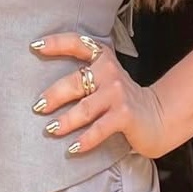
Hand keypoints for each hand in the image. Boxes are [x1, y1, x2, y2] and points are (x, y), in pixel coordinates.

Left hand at [31, 33, 167, 158]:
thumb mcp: (105, 80)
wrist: (157, 117)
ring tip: (50, 129)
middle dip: (53, 95)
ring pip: (84, 108)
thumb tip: (45, 90)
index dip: (56, 43)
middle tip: (37, 107)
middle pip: (75, 82)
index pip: (78, 44)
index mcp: (103, 58)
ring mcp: (118, 94)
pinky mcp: (125, 115)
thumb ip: (84, 75)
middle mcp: (110, 72)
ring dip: (65, 121)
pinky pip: (99, 129)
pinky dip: (84, 140)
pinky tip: (72, 148)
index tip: (35, 46)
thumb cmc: (122, 101)